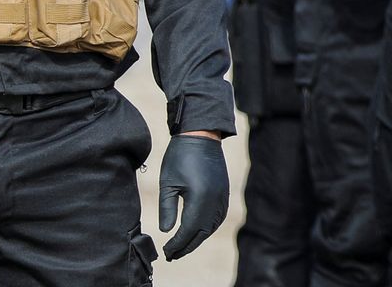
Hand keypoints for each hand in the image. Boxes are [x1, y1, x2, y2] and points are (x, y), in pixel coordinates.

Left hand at [159, 133, 227, 259]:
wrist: (201, 136)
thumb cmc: (180, 157)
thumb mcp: (168, 183)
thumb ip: (167, 209)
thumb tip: (167, 231)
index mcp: (199, 198)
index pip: (188, 230)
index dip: (177, 244)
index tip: (166, 251)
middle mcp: (214, 200)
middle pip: (202, 232)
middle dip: (187, 246)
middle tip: (172, 255)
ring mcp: (222, 197)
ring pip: (211, 227)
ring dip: (197, 239)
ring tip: (183, 246)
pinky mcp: (224, 192)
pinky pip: (218, 217)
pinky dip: (207, 228)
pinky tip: (197, 231)